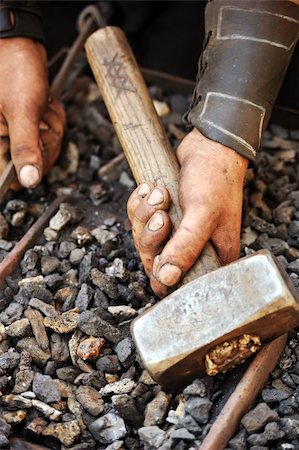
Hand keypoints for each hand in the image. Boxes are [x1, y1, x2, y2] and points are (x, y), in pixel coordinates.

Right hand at [0, 37, 64, 188]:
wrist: (20, 44)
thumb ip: (25, 148)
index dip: (31, 166)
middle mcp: (0, 139)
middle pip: (34, 163)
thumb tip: (29, 181)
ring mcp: (13, 133)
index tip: (39, 145)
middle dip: (47, 140)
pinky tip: (46, 104)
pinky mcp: (25, 125)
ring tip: (43, 106)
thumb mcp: (23, 111)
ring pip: (45, 148)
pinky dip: (52, 120)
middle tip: (42, 116)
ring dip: (52, 126)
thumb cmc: (14, 70)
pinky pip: (48, 134)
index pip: (9, 177)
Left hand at [127, 128, 248, 296]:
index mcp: (213, 256)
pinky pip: (138, 218)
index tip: (159, 253)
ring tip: (160, 194)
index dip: (162, 272)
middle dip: (150, 235)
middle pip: (153, 260)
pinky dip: (139, 203)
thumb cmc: (215, 178)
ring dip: (144, 215)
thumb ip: (185, 247)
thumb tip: (166, 278)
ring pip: (143, 238)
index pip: (179, 283)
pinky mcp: (164, 215)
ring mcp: (176, 232)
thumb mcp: (203, 214)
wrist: (209, 146)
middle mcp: (194, 248)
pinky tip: (151, 188)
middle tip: (161, 215)